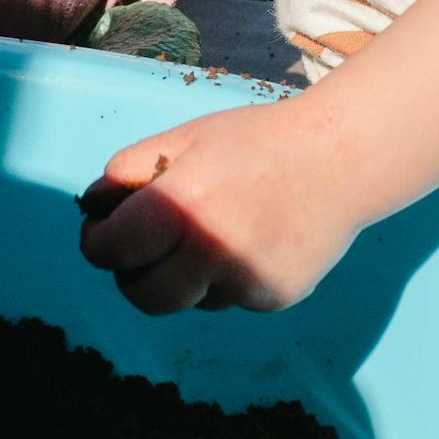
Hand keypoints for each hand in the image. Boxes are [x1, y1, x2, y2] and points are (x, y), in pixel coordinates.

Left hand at [76, 97, 372, 314]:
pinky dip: (229, 278)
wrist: (343, 157)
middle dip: (133, 276)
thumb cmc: (260, 140)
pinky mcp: (275, 297)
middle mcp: (211, 250)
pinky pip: (232, 298)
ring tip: (215, 236)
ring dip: (186, 278)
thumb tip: (94, 207)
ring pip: (189, 301)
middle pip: (142, 297)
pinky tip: (255, 241)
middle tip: (146, 251)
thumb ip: (131, 168)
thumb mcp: (189, 137)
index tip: (106, 234)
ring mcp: (246, 280)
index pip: (110, 251)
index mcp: (181, 204)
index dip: (99, 242)